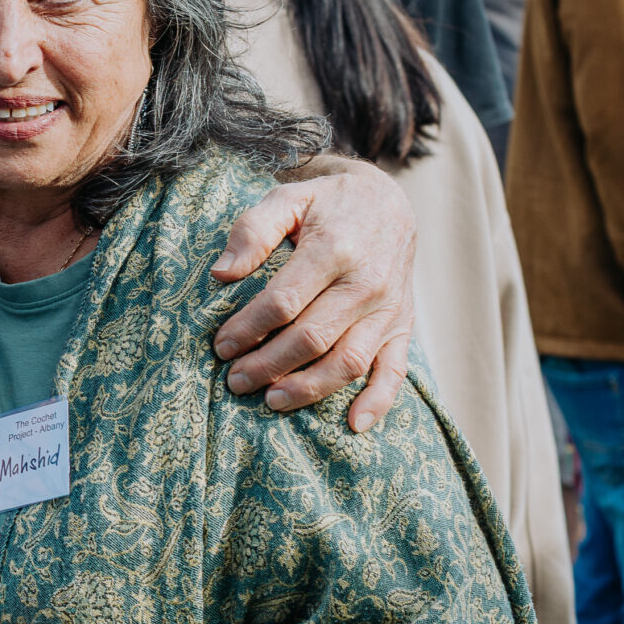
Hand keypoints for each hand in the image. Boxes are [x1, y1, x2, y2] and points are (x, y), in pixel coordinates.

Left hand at [209, 157, 415, 430]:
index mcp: (334, 250)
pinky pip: (395, 370)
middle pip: (312, 338)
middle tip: (234, 380)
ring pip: (349, 361)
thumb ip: (253, 230)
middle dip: (268, 365)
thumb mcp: (287, 198)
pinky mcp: (403, 326)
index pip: (284, 302)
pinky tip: (353, 425)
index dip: (248, 328)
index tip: (220, 346)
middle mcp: (367, 283)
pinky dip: (378, 401)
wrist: (387, 200)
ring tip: (270, 400)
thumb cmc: (326, 203)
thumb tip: (221, 273)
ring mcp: (389, 309)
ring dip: (308, 388)